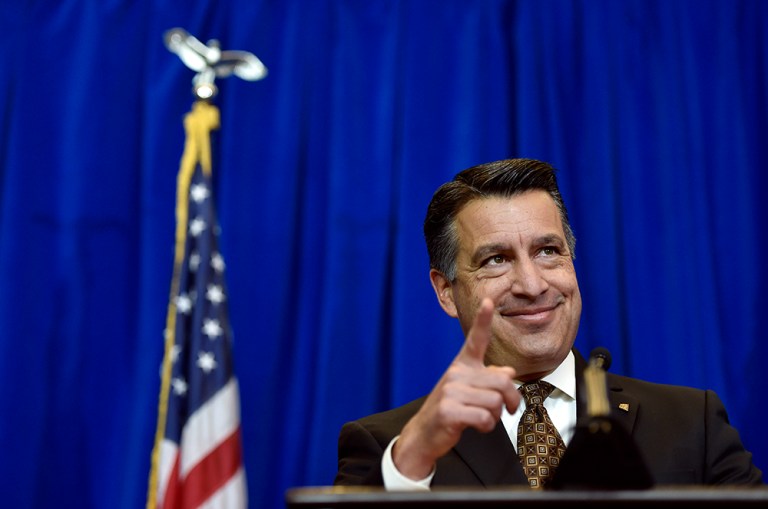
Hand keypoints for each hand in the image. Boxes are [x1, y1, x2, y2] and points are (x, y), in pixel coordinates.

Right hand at [392, 297, 520, 479]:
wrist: (425, 434)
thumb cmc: (452, 410)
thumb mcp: (470, 391)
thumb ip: (489, 380)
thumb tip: (509, 372)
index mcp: (462, 365)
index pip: (475, 339)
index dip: (483, 320)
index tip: (488, 300)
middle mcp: (456, 373)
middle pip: (502, 382)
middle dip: (511, 400)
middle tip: (509, 410)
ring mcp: (450, 391)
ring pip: (495, 401)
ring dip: (496, 416)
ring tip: (484, 418)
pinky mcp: (449, 410)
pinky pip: (485, 418)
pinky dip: (486, 427)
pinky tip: (476, 426)